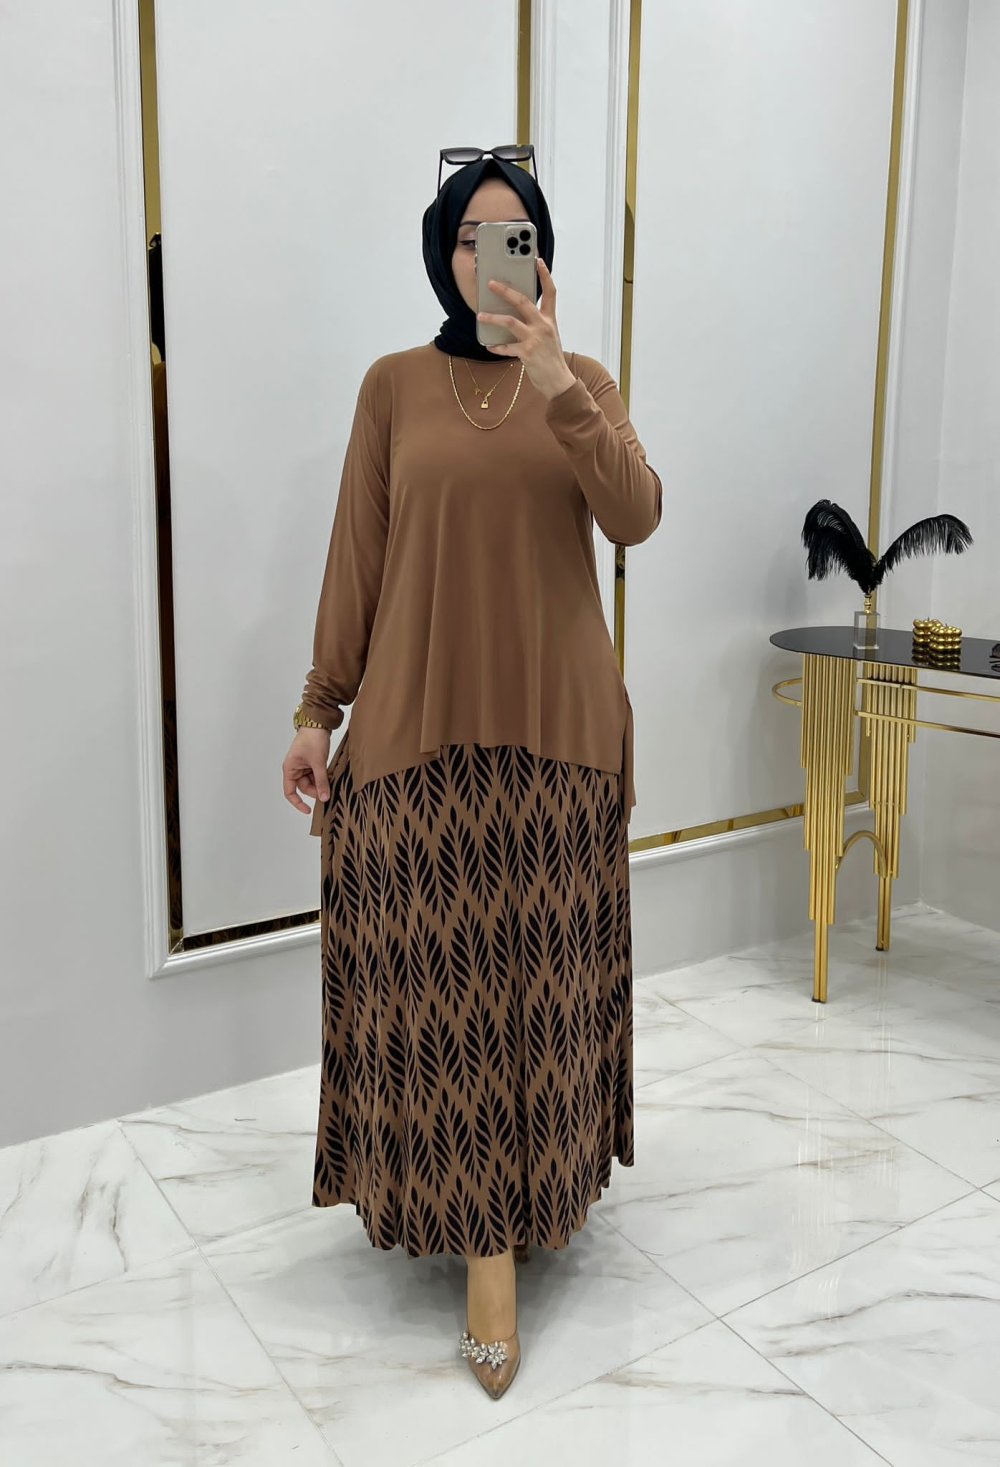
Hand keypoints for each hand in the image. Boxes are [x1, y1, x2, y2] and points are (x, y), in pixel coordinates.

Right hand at [283, 727, 330, 814]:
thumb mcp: (318, 763)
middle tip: (328, 792)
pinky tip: (330, 776)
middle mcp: (295, 768)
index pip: (290, 792)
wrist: (318, 722)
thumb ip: (321, 781)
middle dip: (316, 791)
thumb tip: (324, 798)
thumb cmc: (312, 739)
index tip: (309, 810)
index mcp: (290, 769)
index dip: (298, 803)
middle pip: (304, 787)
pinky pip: (316, 774)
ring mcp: (304, 765)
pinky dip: (323, 777)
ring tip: (330, 781)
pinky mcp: (312, 762)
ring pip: (312, 781)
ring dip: (321, 783)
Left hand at [477, 258, 575, 400]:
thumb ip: (536, 323)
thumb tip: (514, 315)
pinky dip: (496, 346)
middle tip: (491, 283)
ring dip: (493, 317)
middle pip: (523, 301)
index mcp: (550, 320)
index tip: (537, 260)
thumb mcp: (549, 336)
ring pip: (510, 321)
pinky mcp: (526, 353)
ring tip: (480, 315)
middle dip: (506, 290)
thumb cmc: (551, 358)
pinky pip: (506, 347)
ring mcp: (535, 339)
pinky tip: (489, 345)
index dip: (545, 275)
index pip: (550, 292)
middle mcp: (543, 326)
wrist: (558, 381)